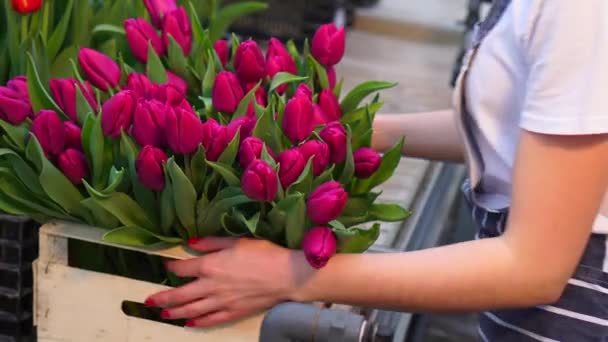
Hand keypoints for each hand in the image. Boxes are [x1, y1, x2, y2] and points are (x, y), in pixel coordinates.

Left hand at [144, 237, 310, 327]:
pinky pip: (210, 320)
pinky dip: (198, 323)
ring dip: (175, 313)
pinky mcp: (232, 312)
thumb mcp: (236, 241)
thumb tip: (191, 242)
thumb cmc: (263, 253)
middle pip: (180, 294)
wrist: (285, 275)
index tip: (167, 267)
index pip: (183, 268)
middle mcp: (211, 285)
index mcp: (211, 265)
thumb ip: (211, 242)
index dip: (172, 267)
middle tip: (149, 301)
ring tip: (163, 314)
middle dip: (163, 298)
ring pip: (192, 310)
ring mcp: (221, 302)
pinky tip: (190, 324)